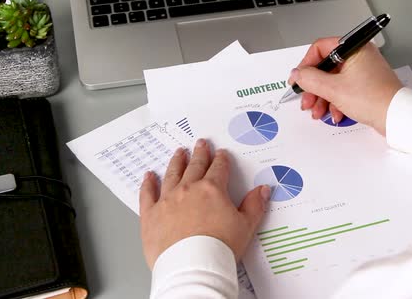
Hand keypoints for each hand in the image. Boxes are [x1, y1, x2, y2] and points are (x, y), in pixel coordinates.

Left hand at [139, 139, 270, 269]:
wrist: (192, 267)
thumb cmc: (218, 248)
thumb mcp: (245, 226)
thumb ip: (254, 205)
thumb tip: (263, 190)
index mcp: (212, 190)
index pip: (218, 168)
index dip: (221, 160)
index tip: (221, 154)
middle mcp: (188, 190)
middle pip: (195, 167)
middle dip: (199, 154)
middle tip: (200, 144)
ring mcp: (167, 201)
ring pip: (172, 174)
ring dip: (176, 162)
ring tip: (179, 153)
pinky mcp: (151, 215)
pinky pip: (147, 194)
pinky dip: (148, 184)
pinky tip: (149, 176)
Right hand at [289, 38, 402, 135]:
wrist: (396, 117)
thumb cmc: (374, 99)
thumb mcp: (333, 89)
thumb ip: (310, 79)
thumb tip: (297, 74)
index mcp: (354, 48)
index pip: (320, 48)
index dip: (306, 64)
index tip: (299, 79)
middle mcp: (359, 56)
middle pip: (325, 67)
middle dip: (313, 87)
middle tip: (306, 100)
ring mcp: (362, 71)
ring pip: (332, 81)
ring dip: (322, 97)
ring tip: (318, 111)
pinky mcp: (365, 86)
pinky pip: (342, 90)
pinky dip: (334, 101)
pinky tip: (334, 114)